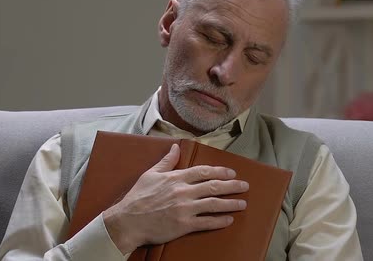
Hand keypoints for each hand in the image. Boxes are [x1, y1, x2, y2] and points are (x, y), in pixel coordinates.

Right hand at [102, 143, 248, 253]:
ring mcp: (184, 209)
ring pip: (214, 204)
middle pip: (213, 186)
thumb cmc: (138, 197)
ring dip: (230, 203)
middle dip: (232, 186)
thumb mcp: (151, 174)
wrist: (128, 221)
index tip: (231, 172)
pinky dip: (219, 221)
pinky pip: (206, 222)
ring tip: (242, 203)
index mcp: (176, 178)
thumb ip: (166, 161)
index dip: (220, 171)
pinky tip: (229, 219)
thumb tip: (175, 147)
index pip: (203, 171)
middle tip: (245, 186)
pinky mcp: (183, 225)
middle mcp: (183, 191)